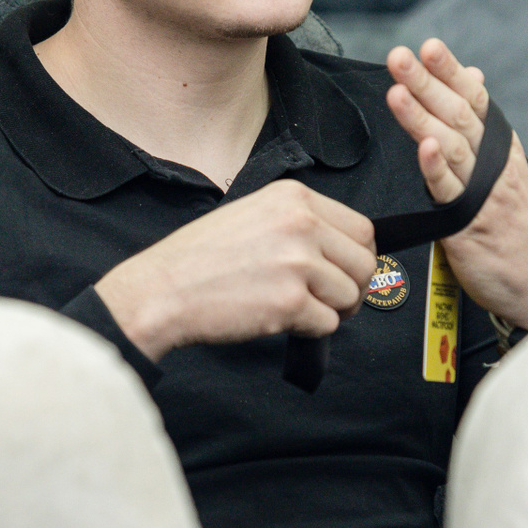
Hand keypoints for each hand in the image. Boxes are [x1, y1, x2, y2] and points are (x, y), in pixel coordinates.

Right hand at [95, 180, 376, 360]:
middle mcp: (301, 224)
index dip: (357, 256)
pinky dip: (309, 329)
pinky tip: (278, 318)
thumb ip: (299, 223)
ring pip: (351, 295)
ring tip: (298, 308)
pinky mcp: (290, 301)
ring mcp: (298, 262)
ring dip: (331, 310)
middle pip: (365, 263)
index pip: (362, 228)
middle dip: (352, 287)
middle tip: (329, 299)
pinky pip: (327, 324)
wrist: (162, 290)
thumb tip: (341, 249)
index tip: (344, 271)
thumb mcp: (253, 214)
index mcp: (294, 198)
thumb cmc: (200, 257)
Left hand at [386, 40, 527, 332]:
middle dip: (427, 82)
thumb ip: (482, 126)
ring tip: (398, 90)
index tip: (427, 46)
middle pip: (458, 114)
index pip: (474, 99)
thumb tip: (471, 76)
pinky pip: (450, 192)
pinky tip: (422, 146)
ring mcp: (482, 193)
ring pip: (450, 145)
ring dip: (422, 115)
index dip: (450, 72)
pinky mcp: (467, 225)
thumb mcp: (504, 169)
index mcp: (500, 148)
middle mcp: (494, 164)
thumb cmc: (514, 228)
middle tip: (401, 56)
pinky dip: (436, 168)